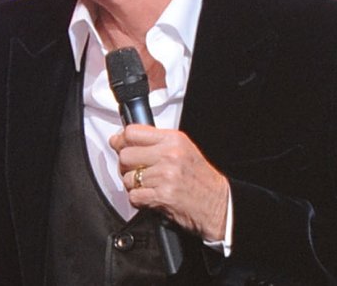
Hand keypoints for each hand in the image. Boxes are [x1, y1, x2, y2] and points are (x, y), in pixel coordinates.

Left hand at [110, 125, 228, 240]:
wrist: (219, 205)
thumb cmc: (201, 179)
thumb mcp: (183, 149)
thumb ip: (156, 142)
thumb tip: (121, 138)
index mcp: (173, 139)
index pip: (133, 132)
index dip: (121, 140)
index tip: (118, 144)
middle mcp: (169, 155)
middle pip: (125, 155)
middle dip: (126, 166)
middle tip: (136, 171)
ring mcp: (165, 175)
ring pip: (127, 178)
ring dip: (133, 185)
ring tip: (148, 186)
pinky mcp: (162, 195)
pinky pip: (134, 196)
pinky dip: (138, 200)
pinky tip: (150, 197)